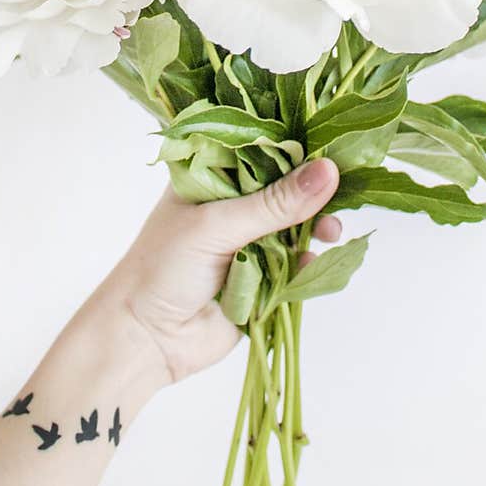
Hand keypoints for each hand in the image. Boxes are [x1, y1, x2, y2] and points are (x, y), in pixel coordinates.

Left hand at [102, 158, 341, 383]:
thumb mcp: (217, 226)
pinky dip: (309, 264)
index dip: (297, 148)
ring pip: (296, 227)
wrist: (145, 340)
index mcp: (212, 178)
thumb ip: (274, 204)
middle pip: (286, 189)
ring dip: (316, 227)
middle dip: (314, 192)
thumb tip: (327, 172)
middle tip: (340, 193)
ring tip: (329, 231)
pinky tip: (313, 263)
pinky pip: (297, 265)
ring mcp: (249, 242)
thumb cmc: (162, 269)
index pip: (262, 150)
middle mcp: (233, 206)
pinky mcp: (264, 279)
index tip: (335, 145)